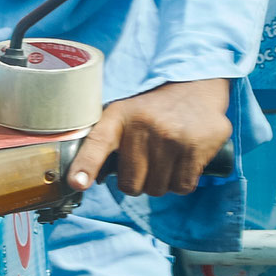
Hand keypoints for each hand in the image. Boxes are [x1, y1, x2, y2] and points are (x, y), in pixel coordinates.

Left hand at [69, 79, 231, 197]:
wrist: (197, 87)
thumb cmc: (154, 109)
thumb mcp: (125, 113)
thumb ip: (105, 141)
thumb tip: (82, 181)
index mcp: (119, 116)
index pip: (98, 143)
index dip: (86, 165)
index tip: (77, 183)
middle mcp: (144, 126)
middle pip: (131, 184)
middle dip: (138, 181)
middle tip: (146, 162)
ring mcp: (171, 138)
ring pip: (157, 189)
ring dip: (161, 181)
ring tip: (166, 158)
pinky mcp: (195, 148)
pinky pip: (181, 187)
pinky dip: (181, 182)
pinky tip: (182, 161)